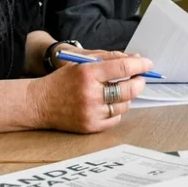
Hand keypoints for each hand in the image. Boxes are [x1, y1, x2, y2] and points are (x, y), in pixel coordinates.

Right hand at [28, 55, 150, 132]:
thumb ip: (109, 60)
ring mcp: (91, 112)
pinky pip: (116, 118)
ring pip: (125, 105)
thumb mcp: (82, 64)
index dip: (140, 65)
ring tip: (120, 91)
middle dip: (139, 82)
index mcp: (87, 73)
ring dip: (127, 97)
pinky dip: (117, 110)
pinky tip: (109, 104)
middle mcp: (90, 93)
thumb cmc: (62, 81)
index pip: (123, 67)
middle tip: (140, 79)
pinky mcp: (91, 126)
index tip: (148, 64)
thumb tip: (136, 60)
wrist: (39, 103)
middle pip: (128, 89)